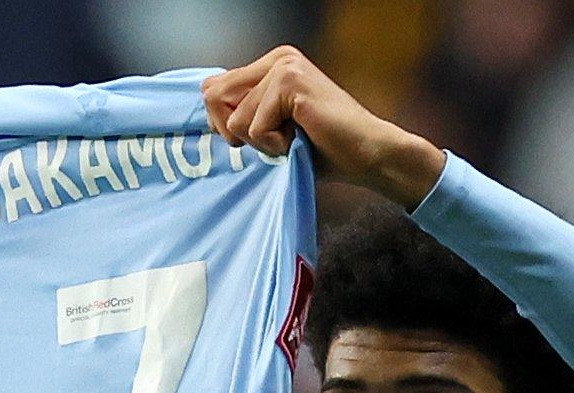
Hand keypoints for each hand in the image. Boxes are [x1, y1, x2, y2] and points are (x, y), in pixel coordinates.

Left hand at [201, 46, 445, 210]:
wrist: (368, 154)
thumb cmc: (324, 148)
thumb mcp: (273, 127)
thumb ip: (243, 112)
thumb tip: (205, 106)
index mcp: (272, 64)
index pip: (214, 87)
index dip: (225, 122)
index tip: (261, 136)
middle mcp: (277, 58)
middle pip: (214, 97)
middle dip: (236, 132)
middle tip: (276, 139)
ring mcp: (284, 67)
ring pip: (235, 119)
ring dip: (262, 143)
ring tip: (296, 138)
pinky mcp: (290, 83)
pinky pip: (253, 127)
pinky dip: (275, 146)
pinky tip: (302, 138)